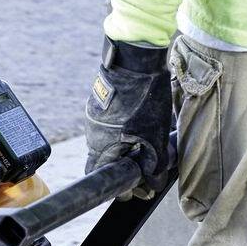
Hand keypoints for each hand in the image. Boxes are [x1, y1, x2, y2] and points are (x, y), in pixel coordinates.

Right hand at [82, 37, 174, 196]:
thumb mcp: (154, 137)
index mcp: (101, 146)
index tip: (138, 187)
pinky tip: (143, 123)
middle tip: (148, 164)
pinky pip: (110, 126)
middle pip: (106, 160)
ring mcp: (94, 117)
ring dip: (128, 146)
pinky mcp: (100, 104)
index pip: (101, 177)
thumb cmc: (144, 100)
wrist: (135, 59)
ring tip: (149, 141)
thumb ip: (153, 165)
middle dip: (127, 165)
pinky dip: (125, 130)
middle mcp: (92, 134)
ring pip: (110, 142)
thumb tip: (152, 183)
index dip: (121, 186)